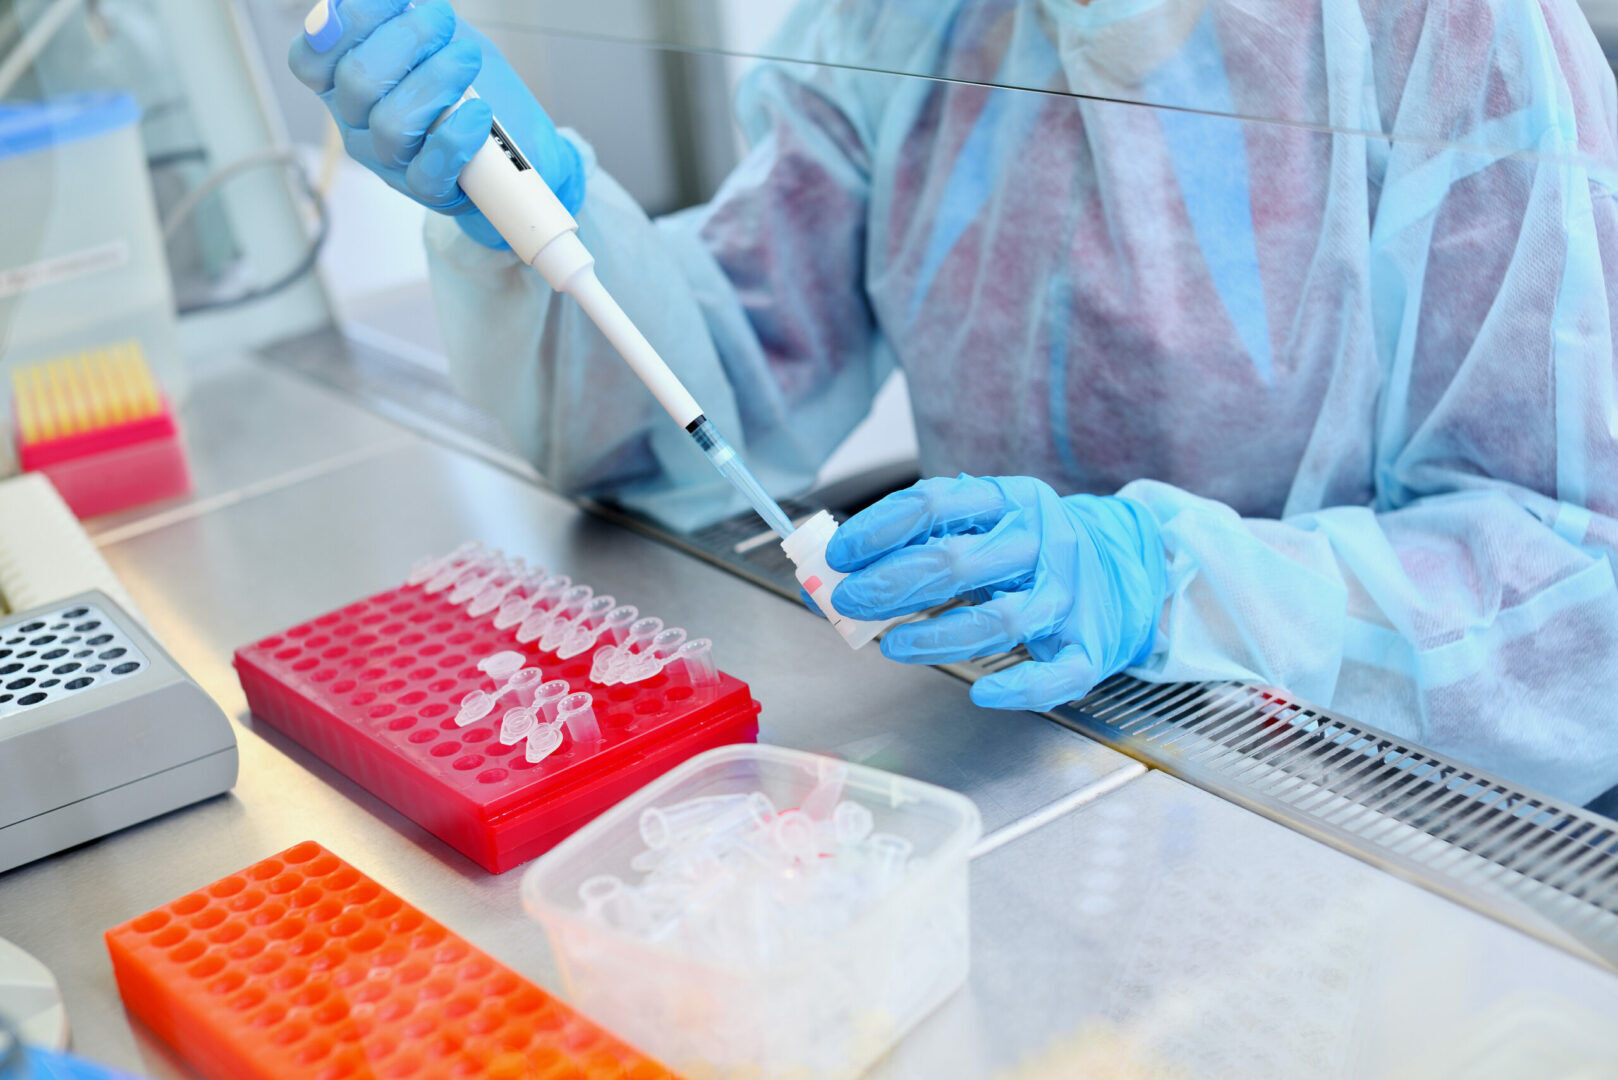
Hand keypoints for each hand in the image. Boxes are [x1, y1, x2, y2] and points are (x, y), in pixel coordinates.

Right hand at [288, 0, 583, 248]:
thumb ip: (407, 13)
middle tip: (444, 22)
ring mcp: (389, 161)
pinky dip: (456, 135)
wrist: (517, 141)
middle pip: (355, 82)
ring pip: (391, 125)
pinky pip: (429, 169)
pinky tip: (478, 112)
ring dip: (437, 81)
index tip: (397, 0)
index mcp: (343, 81)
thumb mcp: (435, 36)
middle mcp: (357, 123)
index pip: (310, 59)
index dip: (345, 24)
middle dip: (407, 39)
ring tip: (468, 60)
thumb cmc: (468, 85)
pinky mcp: (427, 191)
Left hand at [827, 475, 1166, 710]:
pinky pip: (1056, 673)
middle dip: (893, 584)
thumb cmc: (1030, 549)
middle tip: (849, 602)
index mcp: (1009, 501)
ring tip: (893, 644)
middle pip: (960, 562)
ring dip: (938, 635)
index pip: (934, 504)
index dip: (879, 530)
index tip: (840, 554)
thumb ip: (915, 540)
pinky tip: (981, 690)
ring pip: (1002, 619)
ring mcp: (1068, 595)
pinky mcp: (1090, 646)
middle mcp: (1041, 542)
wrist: (1126, 566)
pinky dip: (1019, 686)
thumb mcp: (980, 523)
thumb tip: (829, 569)